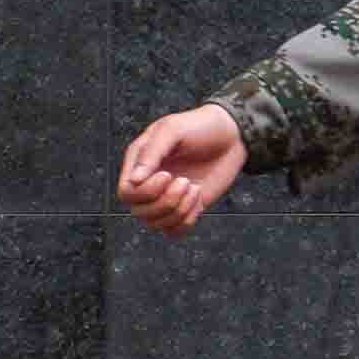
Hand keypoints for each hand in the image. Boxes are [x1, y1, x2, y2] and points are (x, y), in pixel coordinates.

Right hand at [117, 104, 244, 235]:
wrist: (231, 135)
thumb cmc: (199, 127)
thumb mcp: (173, 130)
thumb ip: (152, 153)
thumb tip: (135, 180)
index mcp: (139, 163)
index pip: (126, 193)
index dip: (145, 192)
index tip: (168, 174)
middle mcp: (148, 183)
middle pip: (139, 212)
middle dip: (165, 202)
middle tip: (185, 181)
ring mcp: (166, 197)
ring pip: (156, 224)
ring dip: (178, 211)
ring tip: (194, 188)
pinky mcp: (185, 207)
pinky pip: (175, 231)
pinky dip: (187, 221)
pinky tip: (198, 199)